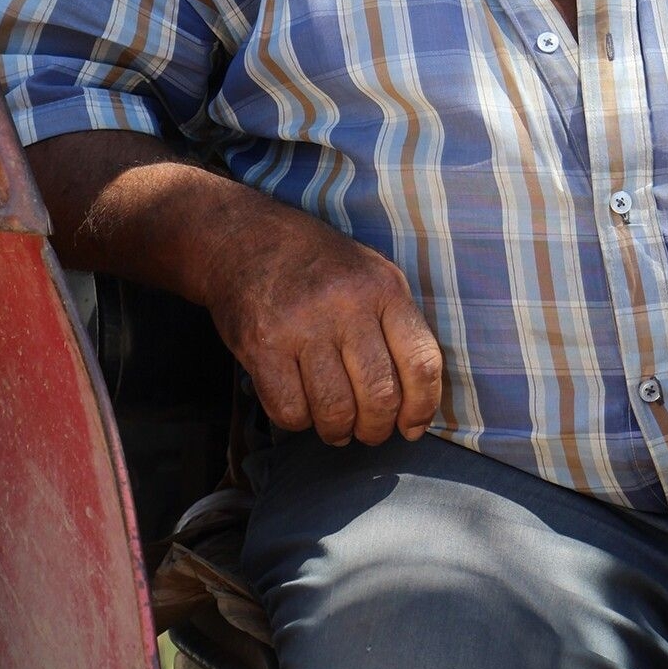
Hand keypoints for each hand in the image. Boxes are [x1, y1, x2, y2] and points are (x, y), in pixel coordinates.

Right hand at [203, 205, 442, 447]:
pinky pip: (290, 410)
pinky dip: (299, 421)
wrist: (245, 237)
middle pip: (379, 395)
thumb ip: (396, 326)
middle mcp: (345, 303)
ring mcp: (301, 324)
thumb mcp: (371, 272)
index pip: (421, 362)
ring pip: (335, 410)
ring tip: (335, 426)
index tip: (412, 426)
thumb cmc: (316, 264)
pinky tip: (300, 407)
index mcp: (382, 286)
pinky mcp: (261, 344)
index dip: (422, 408)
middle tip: (368, 431)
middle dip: (377, 428)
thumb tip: (416, 402)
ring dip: (338, 431)